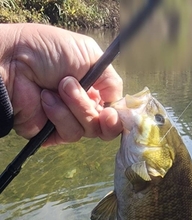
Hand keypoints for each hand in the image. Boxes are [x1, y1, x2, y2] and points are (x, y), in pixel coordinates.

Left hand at [0, 23, 122, 144]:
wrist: (13, 62)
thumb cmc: (48, 51)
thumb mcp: (89, 54)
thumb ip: (110, 79)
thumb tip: (118, 102)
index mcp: (92, 87)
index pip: (113, 110)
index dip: (118, 116)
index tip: (116, 113)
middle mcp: (81, 107)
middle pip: (105, 127)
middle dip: (100, 115)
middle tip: (97, 106)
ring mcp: (66, 121)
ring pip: (88, 131)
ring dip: (76, 108)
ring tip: (58, 87)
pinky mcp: (50, 134)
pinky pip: (68, 135)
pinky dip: (60, 116)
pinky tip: (46, 99)